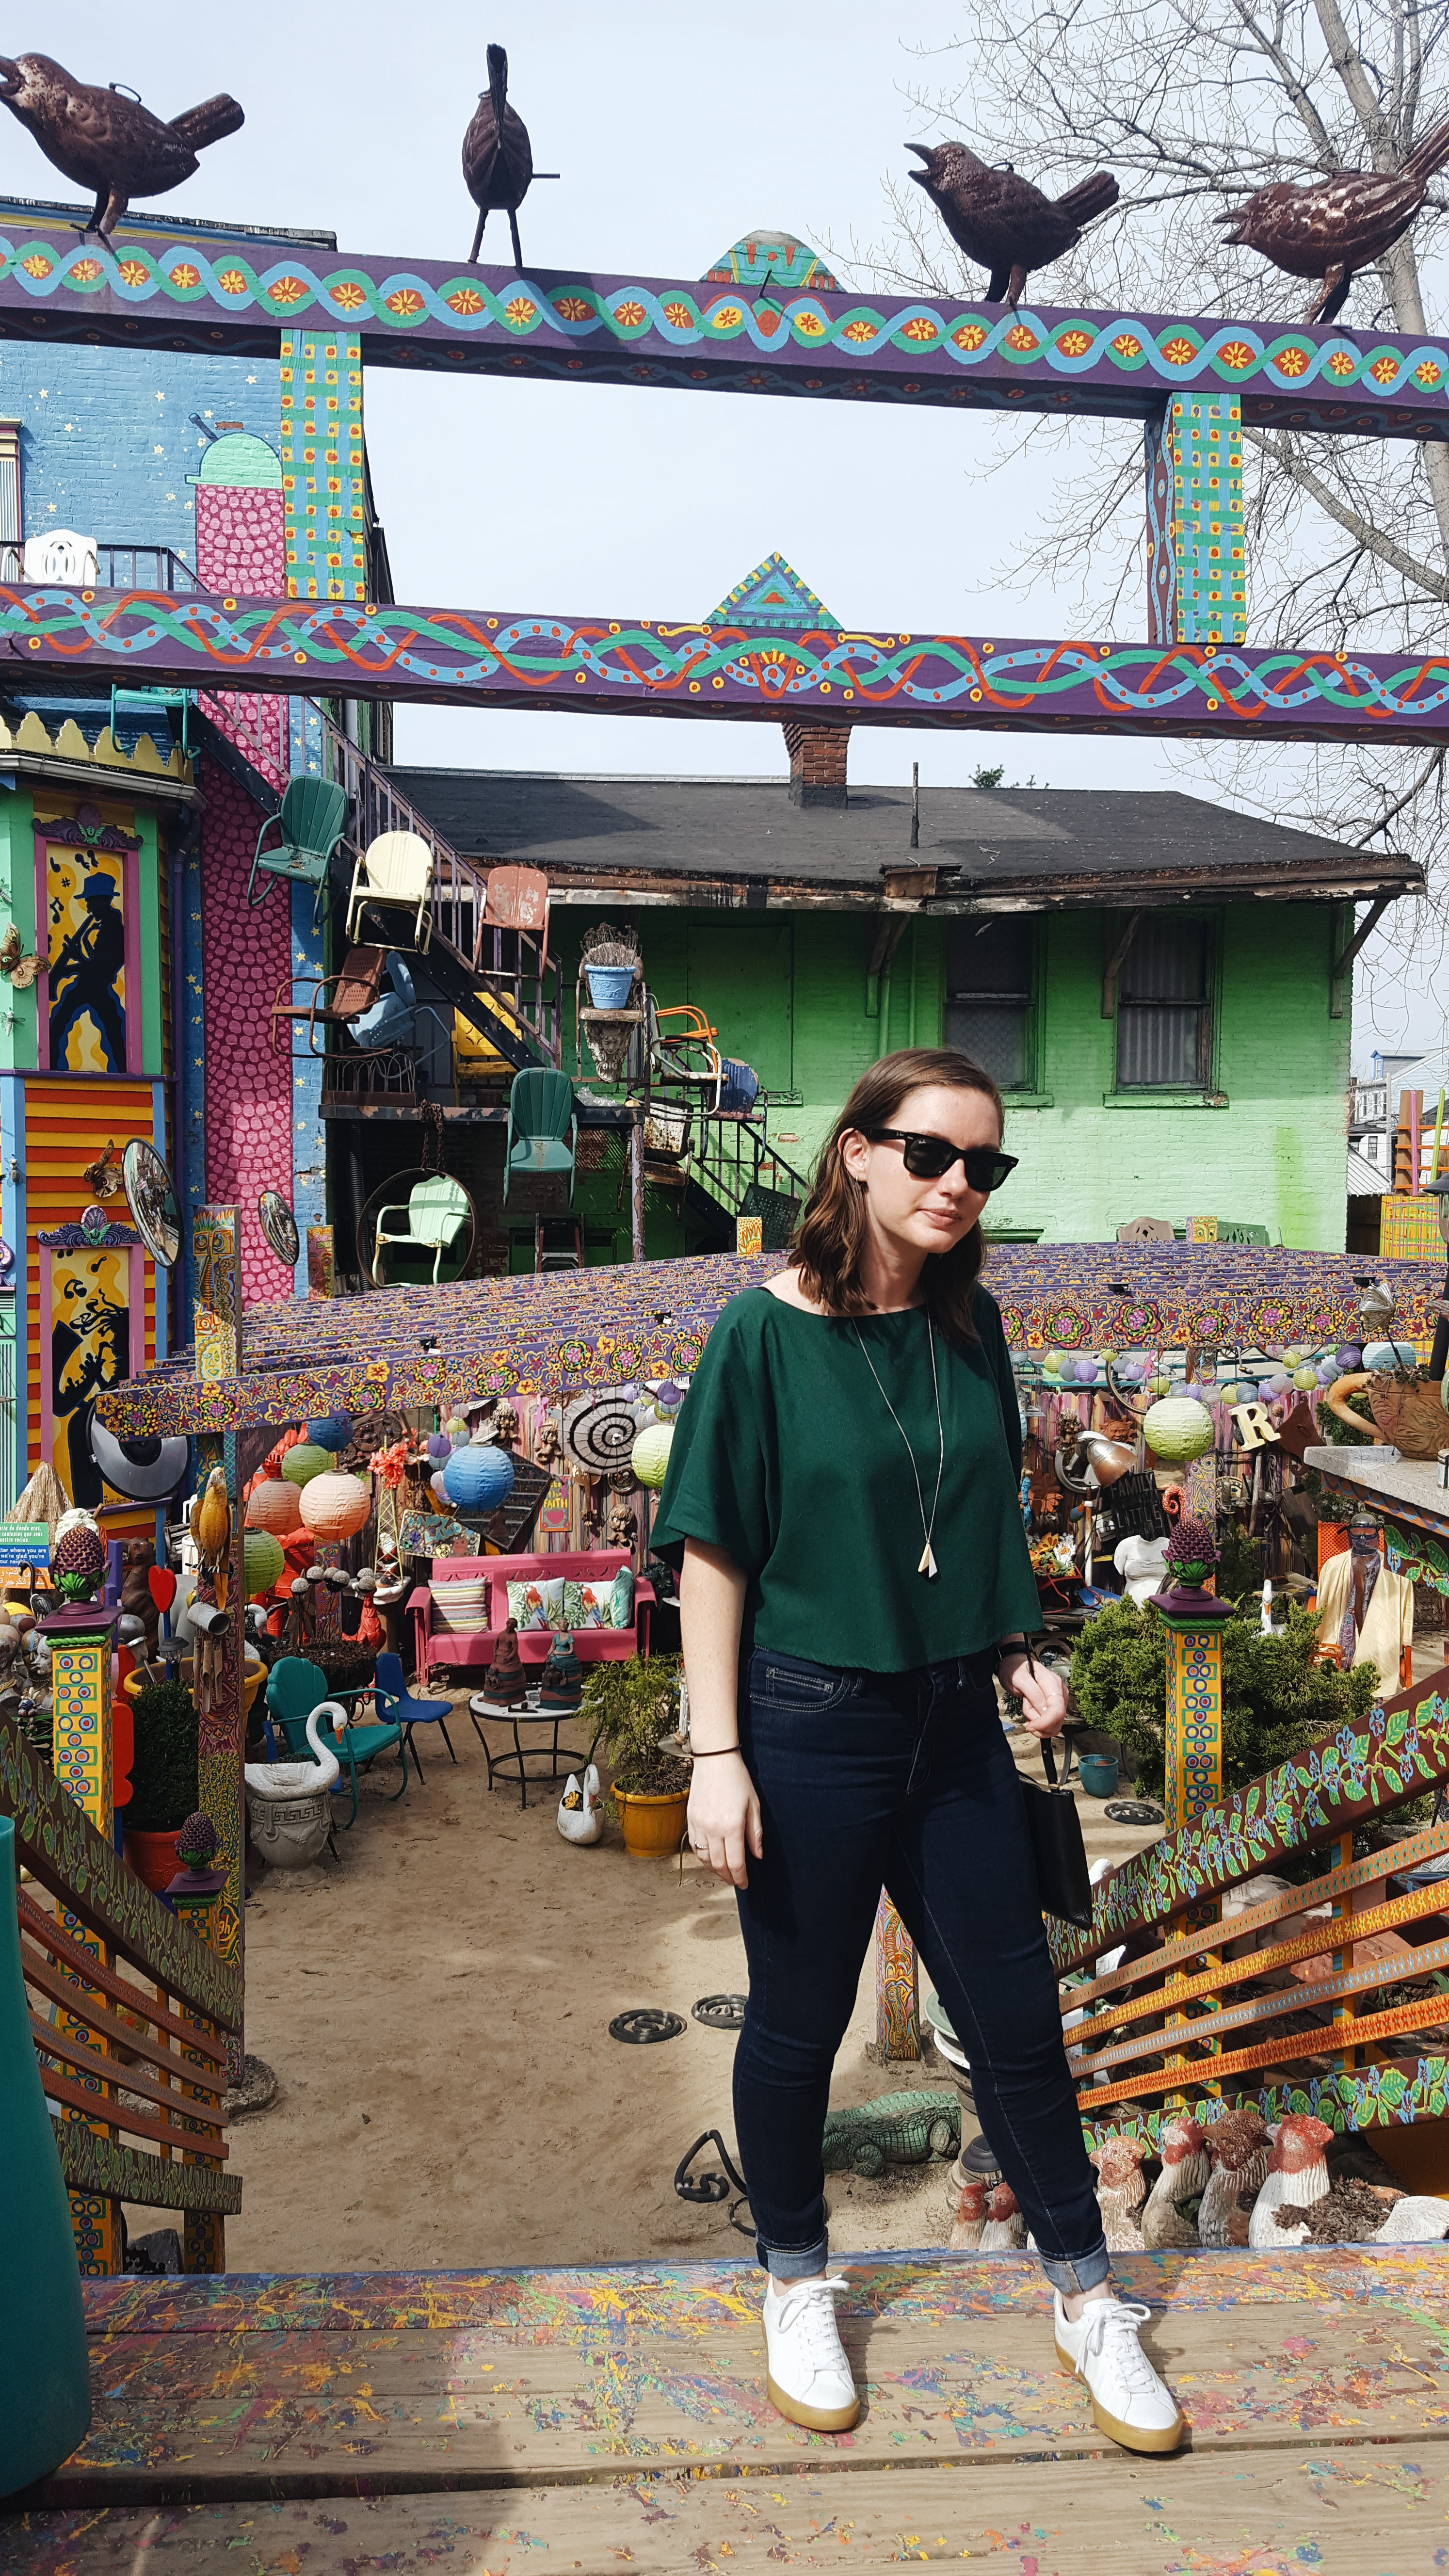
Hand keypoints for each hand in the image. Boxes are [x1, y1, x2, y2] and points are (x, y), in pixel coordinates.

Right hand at [687, 1750, 762, 1888]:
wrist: (715, 1759)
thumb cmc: (738, 1779)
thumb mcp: (753, 1805)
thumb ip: (755, 1833)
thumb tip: (757, 1856)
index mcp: (732, 1826)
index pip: (735, 1862)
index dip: (740, 1877)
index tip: (745, 1884)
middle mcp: (713, 1828)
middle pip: (718, 1865)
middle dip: (728, 1877)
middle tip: (735, 1881)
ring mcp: (699, 1824)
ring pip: (704, 1858)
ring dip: (714, 1870)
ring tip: (724, 1873)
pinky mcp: (690, 1819)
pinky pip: (695, 1845)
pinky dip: (703, 1857)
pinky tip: (711, 1858)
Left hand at [999, 1649, 1066, 1738]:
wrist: (1014, 1665)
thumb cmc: (1016, 1669)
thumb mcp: (1019, 1679)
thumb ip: (1033, 1694)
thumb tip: (1044, 1711)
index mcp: (1052, 1682)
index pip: (1057, 1709)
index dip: (1045, 1722)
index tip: (1031, 1725)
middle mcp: (1059, 1691)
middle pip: (1058, 1719)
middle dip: (1040, 1723)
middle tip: (1025, 1712)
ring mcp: (1058, 1699)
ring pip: (1055, 1724)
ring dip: (1038, 1723)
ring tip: (1027, 1707)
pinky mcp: (1055, 1706)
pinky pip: (1051, 1723)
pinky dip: (1040, 1725)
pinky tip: (1032, 1715)